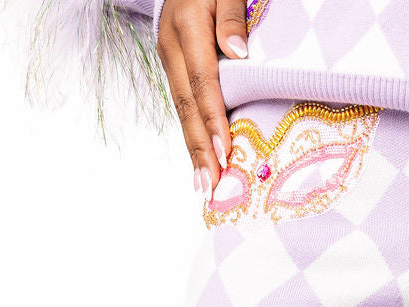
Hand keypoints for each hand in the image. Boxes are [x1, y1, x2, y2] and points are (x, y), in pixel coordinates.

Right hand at [157, 0, 249, 197]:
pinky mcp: (173, 66)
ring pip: (181, 110)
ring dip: (193, 150)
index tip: (224, 154)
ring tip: (203, 185)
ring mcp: (170, 58)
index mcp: (187, 27)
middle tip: (210, 187)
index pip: (202, 82)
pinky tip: (199, 160)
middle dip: (199, 150)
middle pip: (186, 106)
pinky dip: (191, 134)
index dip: (213, 120)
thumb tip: (238, 54)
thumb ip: (231, 16)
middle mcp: (172, 47)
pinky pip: (183, 105)